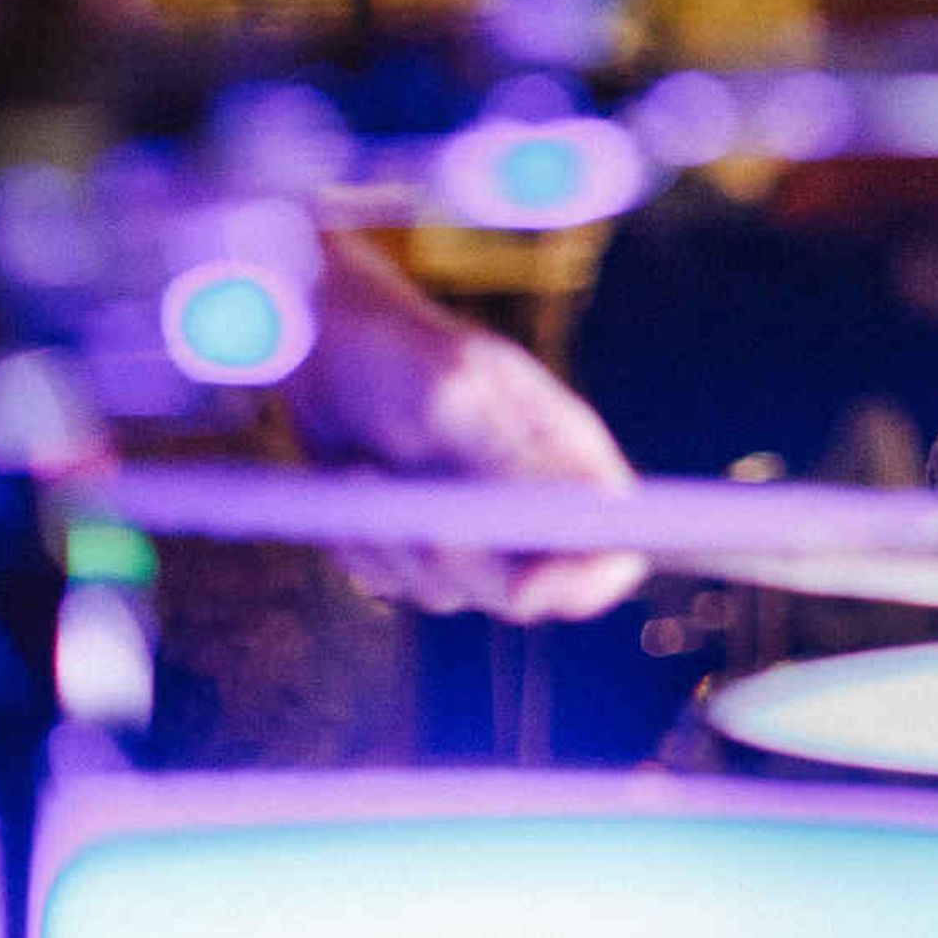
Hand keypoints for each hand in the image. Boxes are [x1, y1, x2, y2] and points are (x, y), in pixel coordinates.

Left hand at [285, 239, 648, 622]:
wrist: (323, 347)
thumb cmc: (397, 357)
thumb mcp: (455, 404)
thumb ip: (508, 475)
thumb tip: (543, 569)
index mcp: (567, 458)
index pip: (613, 551)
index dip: (585, 582)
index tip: (525, 586)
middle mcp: (529, 502)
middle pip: (523, 591)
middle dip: (455, 559)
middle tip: (410, 509)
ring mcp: (472, 529)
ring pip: (447, 591)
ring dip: (391, 546)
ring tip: (368, 471)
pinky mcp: (414, 545)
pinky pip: (391, 584)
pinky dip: (360, 546)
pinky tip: (353, 485)